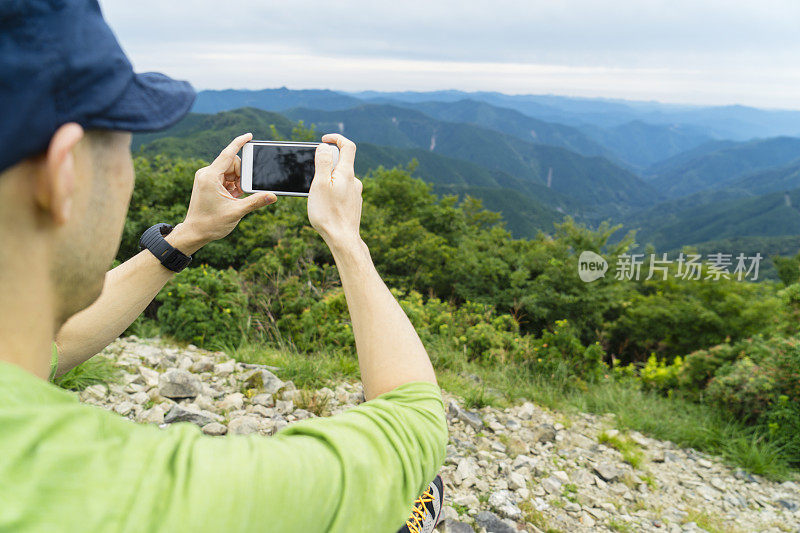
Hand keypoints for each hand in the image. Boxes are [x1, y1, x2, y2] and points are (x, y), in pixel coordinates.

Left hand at [168, 133, 276, 254]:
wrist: (195, 233)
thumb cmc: (211, 224)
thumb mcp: (236, 212)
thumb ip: (255, 201)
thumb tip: (272, 196)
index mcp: (210, 176)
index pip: (228, 153)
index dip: (239, 143)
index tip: (249, 136)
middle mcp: (206, 173)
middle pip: (232, 164)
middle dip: (241, 176)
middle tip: (241, 193)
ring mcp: (206, 178)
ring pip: (230, 171)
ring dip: (237, 183)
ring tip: (234, 198)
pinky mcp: (208, 183)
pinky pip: (225, 178)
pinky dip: (232, 186)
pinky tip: (231, 198)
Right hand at [307, 134, 362, 249]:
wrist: (343, 239)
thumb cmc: (328, 213)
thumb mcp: (320, 184)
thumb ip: (323, 162)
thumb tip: (325, 147)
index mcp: (347, 173)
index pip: (348, 146)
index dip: (336, 139)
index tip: (323, 140)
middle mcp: (354, 182)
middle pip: (342, 163)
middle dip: (326, 163)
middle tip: (312, 174)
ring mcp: (355, 194)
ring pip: (340, 179)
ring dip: (328, 180)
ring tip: (316, 194)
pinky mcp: (353, 205)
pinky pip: (342, 191)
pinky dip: (332, 191)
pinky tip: (324, 204)